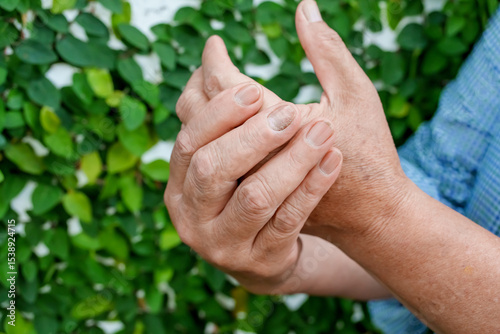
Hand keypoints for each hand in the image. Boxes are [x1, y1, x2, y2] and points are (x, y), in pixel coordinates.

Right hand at [164, 76, 342, 292]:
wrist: (263, 254)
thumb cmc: (246, 190)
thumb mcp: (225, 160)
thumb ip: (220, 115)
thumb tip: (213, 46)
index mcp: (178, 184)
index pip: (189, 140)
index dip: (220, 112)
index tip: (255, 89)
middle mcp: (192, 216)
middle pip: (213, 168)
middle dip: (254, 136)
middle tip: (291, 112)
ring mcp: (223, 243)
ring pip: (255, 196)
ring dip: (291, 160)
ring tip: (323, 131)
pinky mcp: (259, 259)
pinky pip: (289, 221)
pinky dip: (312, 187)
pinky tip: (333, 160)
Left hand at [178, 0, 410, 239]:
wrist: (369, 217)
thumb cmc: (369, 153)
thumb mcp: (355, 96)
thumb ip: (328, 50)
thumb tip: (304, 7)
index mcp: (278, 131)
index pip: (225, 88)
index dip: (214, 61)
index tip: (213, 44)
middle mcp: (250, 164)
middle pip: (198, 117)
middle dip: (199, 84)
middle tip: (207, 63)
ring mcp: (241, 187)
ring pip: (194, 144)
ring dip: (196, 112)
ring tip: (203, 86)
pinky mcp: (241, 200)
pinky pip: (205, 166)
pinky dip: (204, 138)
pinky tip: (212, 123)